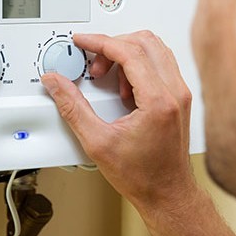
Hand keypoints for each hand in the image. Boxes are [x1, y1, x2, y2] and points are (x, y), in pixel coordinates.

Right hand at [41, 31, 194, 212]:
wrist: (167, 195)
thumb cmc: (143, 176)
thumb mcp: (97, 142)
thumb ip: (72, 107)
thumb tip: (56, 83)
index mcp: (158, 101)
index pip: (129, 51)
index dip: (100, 41)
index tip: (82, 41)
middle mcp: (175, 92)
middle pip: (144, 42)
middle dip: (112, 46)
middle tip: (92, 64)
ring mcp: (180, 94)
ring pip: (154, 49)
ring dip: (126, 54)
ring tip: (106, 78)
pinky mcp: (179, 98)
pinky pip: (160, 64)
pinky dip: (137, 66)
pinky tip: (122, 88)